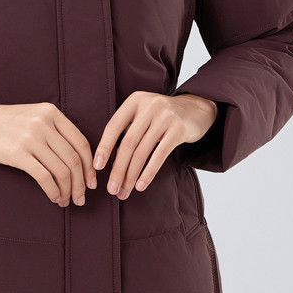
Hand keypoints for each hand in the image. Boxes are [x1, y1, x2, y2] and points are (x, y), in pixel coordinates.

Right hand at [0, 99, 96, 206]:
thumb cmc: (4, 123)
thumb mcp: (33, 116)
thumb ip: (54, 130)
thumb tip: (76, 160)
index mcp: (51, 113)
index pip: (81, 142)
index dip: (90, 165)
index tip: (92, 181)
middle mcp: (44, 123)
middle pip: (74, 159)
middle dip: (82, 183)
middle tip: (81, 198)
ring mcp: (31, 137)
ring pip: (62, 170)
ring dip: (68, 190)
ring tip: (67, 201)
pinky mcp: (17, 153)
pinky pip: (44, 177)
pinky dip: (53, 191)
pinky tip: (54, 198)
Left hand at [92, 92, 217, 199]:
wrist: (195, 108)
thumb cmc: (161, 116)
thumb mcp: (143, 113)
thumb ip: (127, 129)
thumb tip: (106, 161)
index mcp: (135, 100)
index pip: (114, 126)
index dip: (104, 147)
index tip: (97, 167)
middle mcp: (149, 106)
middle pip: (127, 143)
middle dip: (118, 169)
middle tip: (112, 189)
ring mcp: (165, 117)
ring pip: (142, 152)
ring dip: (131, 175)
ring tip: (124, 192)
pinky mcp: (179, 130)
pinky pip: (159, 155)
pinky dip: (148, 173)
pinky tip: (141, 185)